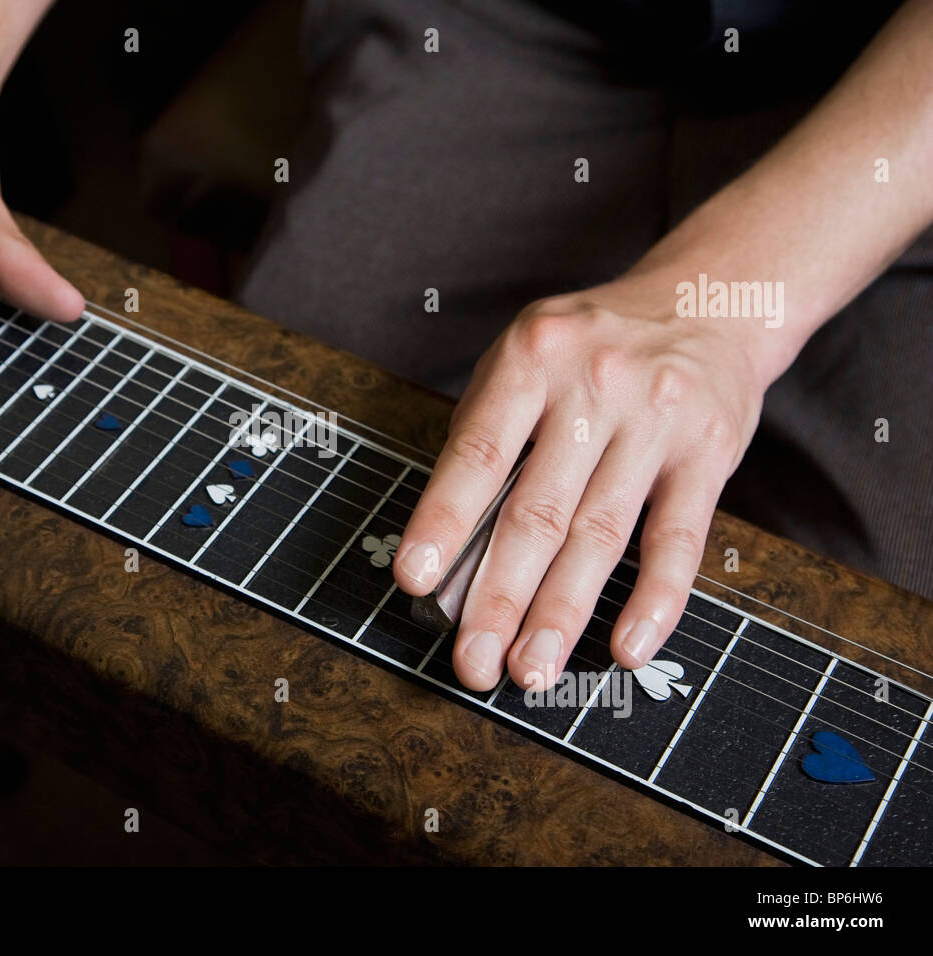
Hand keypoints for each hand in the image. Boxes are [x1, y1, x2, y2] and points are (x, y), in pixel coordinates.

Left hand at [393, 281, 765, 691]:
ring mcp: (655, 422)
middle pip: (538, 511)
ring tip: (530, 671)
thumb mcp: (524, 358)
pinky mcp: (708, 455)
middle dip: (500, 597)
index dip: (443, 519)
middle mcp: (594, 387)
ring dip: (562, 614)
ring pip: (601, 536)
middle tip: (474, 662)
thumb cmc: (589, 349)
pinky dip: (654, 600)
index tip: (415, 579)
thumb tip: (451, 551)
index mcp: (531, 359)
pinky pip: (679, 540)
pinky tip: (625, 649)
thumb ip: (486, 436)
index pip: (479, 452)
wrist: (709, 302)